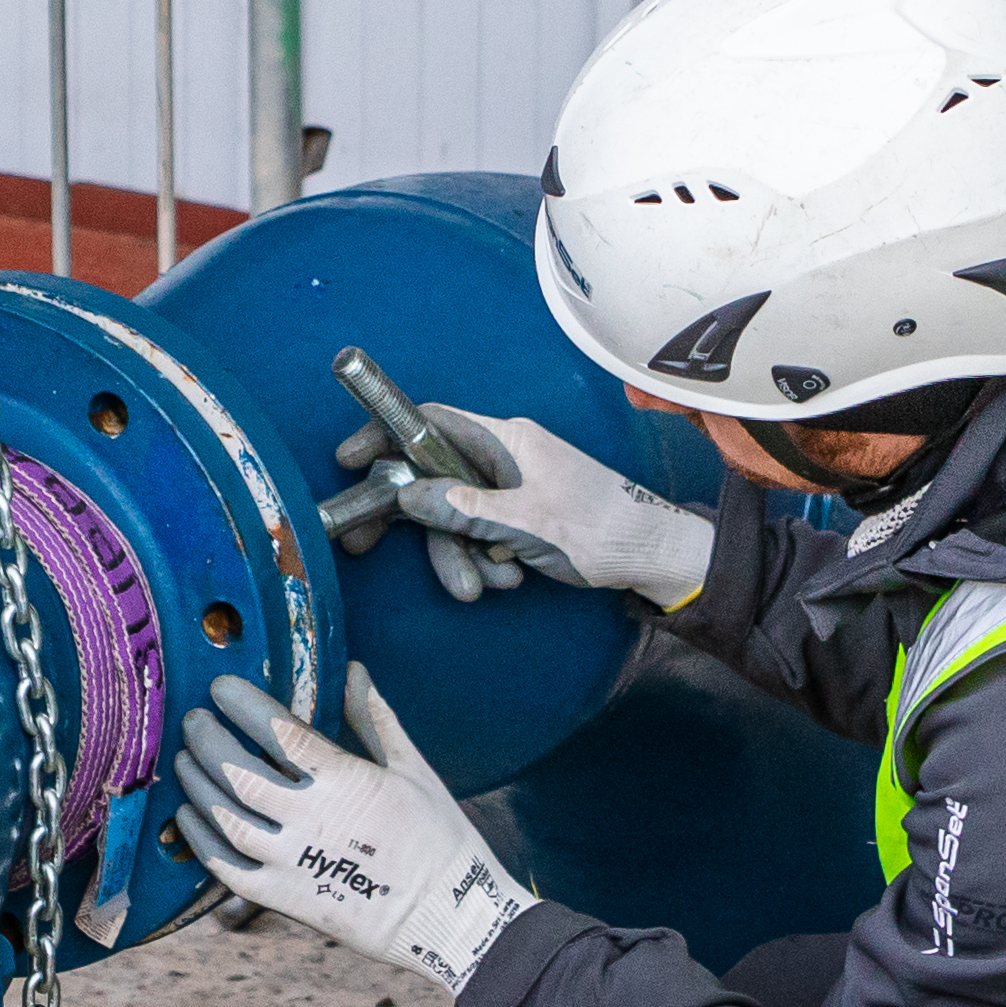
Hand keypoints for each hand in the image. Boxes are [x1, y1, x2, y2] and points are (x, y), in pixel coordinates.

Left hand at [166, 670, 530, 995]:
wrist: (450, 917)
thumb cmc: (439, 836)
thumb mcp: (413, 769)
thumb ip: (374, 718)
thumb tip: (351, 668)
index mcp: (345, 782)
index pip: (277, 731)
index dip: (241, 704)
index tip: (220, 687)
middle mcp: (311, 821)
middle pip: (238, 772)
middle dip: (207, 740)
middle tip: (193, 720)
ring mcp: (293, 864)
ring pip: (224, 817)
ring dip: (197, 784)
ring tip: (184, 759)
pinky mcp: (284, 900)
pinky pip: (226, 869)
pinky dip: (200, 840)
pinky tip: (187, 815)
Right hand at [335, 407, 709, 608]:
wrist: (654, 554)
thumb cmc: (601, 527)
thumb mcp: (525, 522)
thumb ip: (463, 508)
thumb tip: (407, 496)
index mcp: (506, 439)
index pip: (429, 421)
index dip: (384, 436)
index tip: (351, 461)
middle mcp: (504, 457)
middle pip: (432, 478)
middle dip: (414, 522)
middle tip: (363, 545)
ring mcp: (511, 487)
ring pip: (455, 515)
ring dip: (459, 554)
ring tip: (485, 585)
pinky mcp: (520, 515)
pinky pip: (480, 533)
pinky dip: (483, 559)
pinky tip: (509, 578)